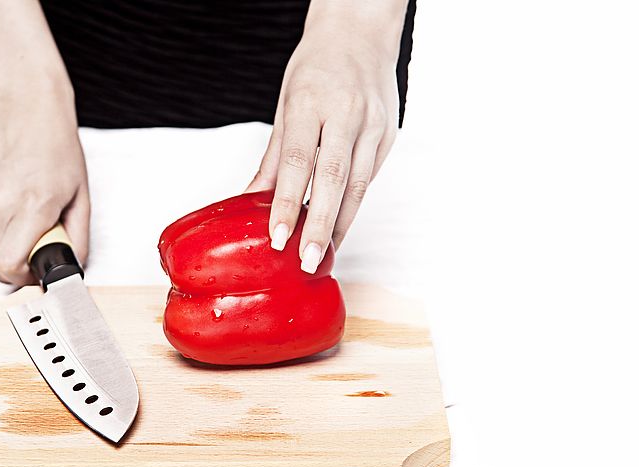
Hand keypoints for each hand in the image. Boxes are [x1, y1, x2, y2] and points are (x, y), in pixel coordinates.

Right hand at [0, 92, 89, 285]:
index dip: (27, 277)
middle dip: (24, 263)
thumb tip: (73, 265)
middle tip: (44, 243)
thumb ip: (78, 237)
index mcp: (30, 207)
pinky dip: (5, 229)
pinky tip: (20, 205)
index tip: (42, 270)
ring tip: (34, 218)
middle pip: (1, 264)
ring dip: (15, 244)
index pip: (10, 266)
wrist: (27, 112)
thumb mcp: (80, 196)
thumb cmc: (56, 148)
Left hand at [246, 0, 406, 272]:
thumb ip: (272, 158)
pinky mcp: (388, 135)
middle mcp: (346, 115)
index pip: (297, 162)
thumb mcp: (285, 105)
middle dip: (320, 225)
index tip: (279, 236)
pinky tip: (339, 228)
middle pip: (333, 180)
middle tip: (307, 260)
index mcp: (311, 104)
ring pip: (358, 185)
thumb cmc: (317, 67)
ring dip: (340, 225)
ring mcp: (373, 125)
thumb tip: (249, 201)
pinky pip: (369, 178)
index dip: (288, 203)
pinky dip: (352, 206)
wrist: (360, 32)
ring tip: (323, 255)